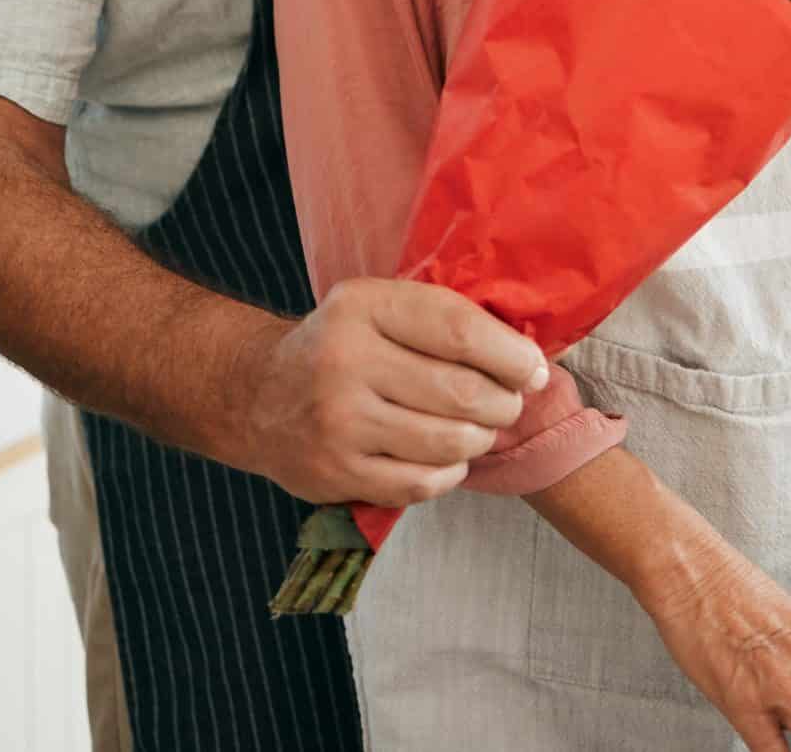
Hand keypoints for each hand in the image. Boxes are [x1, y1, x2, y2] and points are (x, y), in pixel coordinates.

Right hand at [236, 276, 548, 506]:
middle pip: (461, 392)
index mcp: (362, 307)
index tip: (533, 370)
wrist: (257, 396)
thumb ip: (441, 320)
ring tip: (478, 431)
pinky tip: (446, 459)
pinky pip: (421, 483)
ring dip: (479, 440)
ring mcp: (338, 422)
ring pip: (448, 443)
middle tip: (507, 405)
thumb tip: (527, 356)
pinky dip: (449, 474)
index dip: (510, 354)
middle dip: (503, 403)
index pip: (458, 329)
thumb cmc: (340, 346)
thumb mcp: (376, 307)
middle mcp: (345, 361)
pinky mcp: (336, 472)